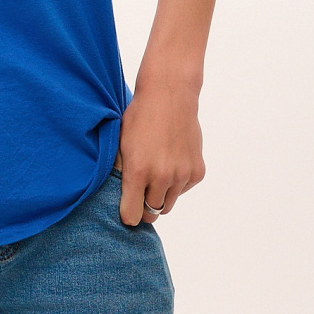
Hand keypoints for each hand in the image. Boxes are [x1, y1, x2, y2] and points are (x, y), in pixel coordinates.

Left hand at [117, 77, 204, 225]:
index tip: (126, 212)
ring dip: (160, 196)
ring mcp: (182, 175)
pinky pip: (182, 190)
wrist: (169, 97)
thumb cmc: (139, 118)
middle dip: (143, 207)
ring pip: (168, 204)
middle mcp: (162, 176)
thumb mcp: (119, 143)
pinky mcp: (197, 172)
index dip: (127, 216)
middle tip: (138, 194)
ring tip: (153, 175)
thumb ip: (118, 172)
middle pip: (152, 212)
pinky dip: (175, 185)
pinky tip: (169, 163)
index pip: (132, 214)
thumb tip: (116, 197)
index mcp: (138, 171)